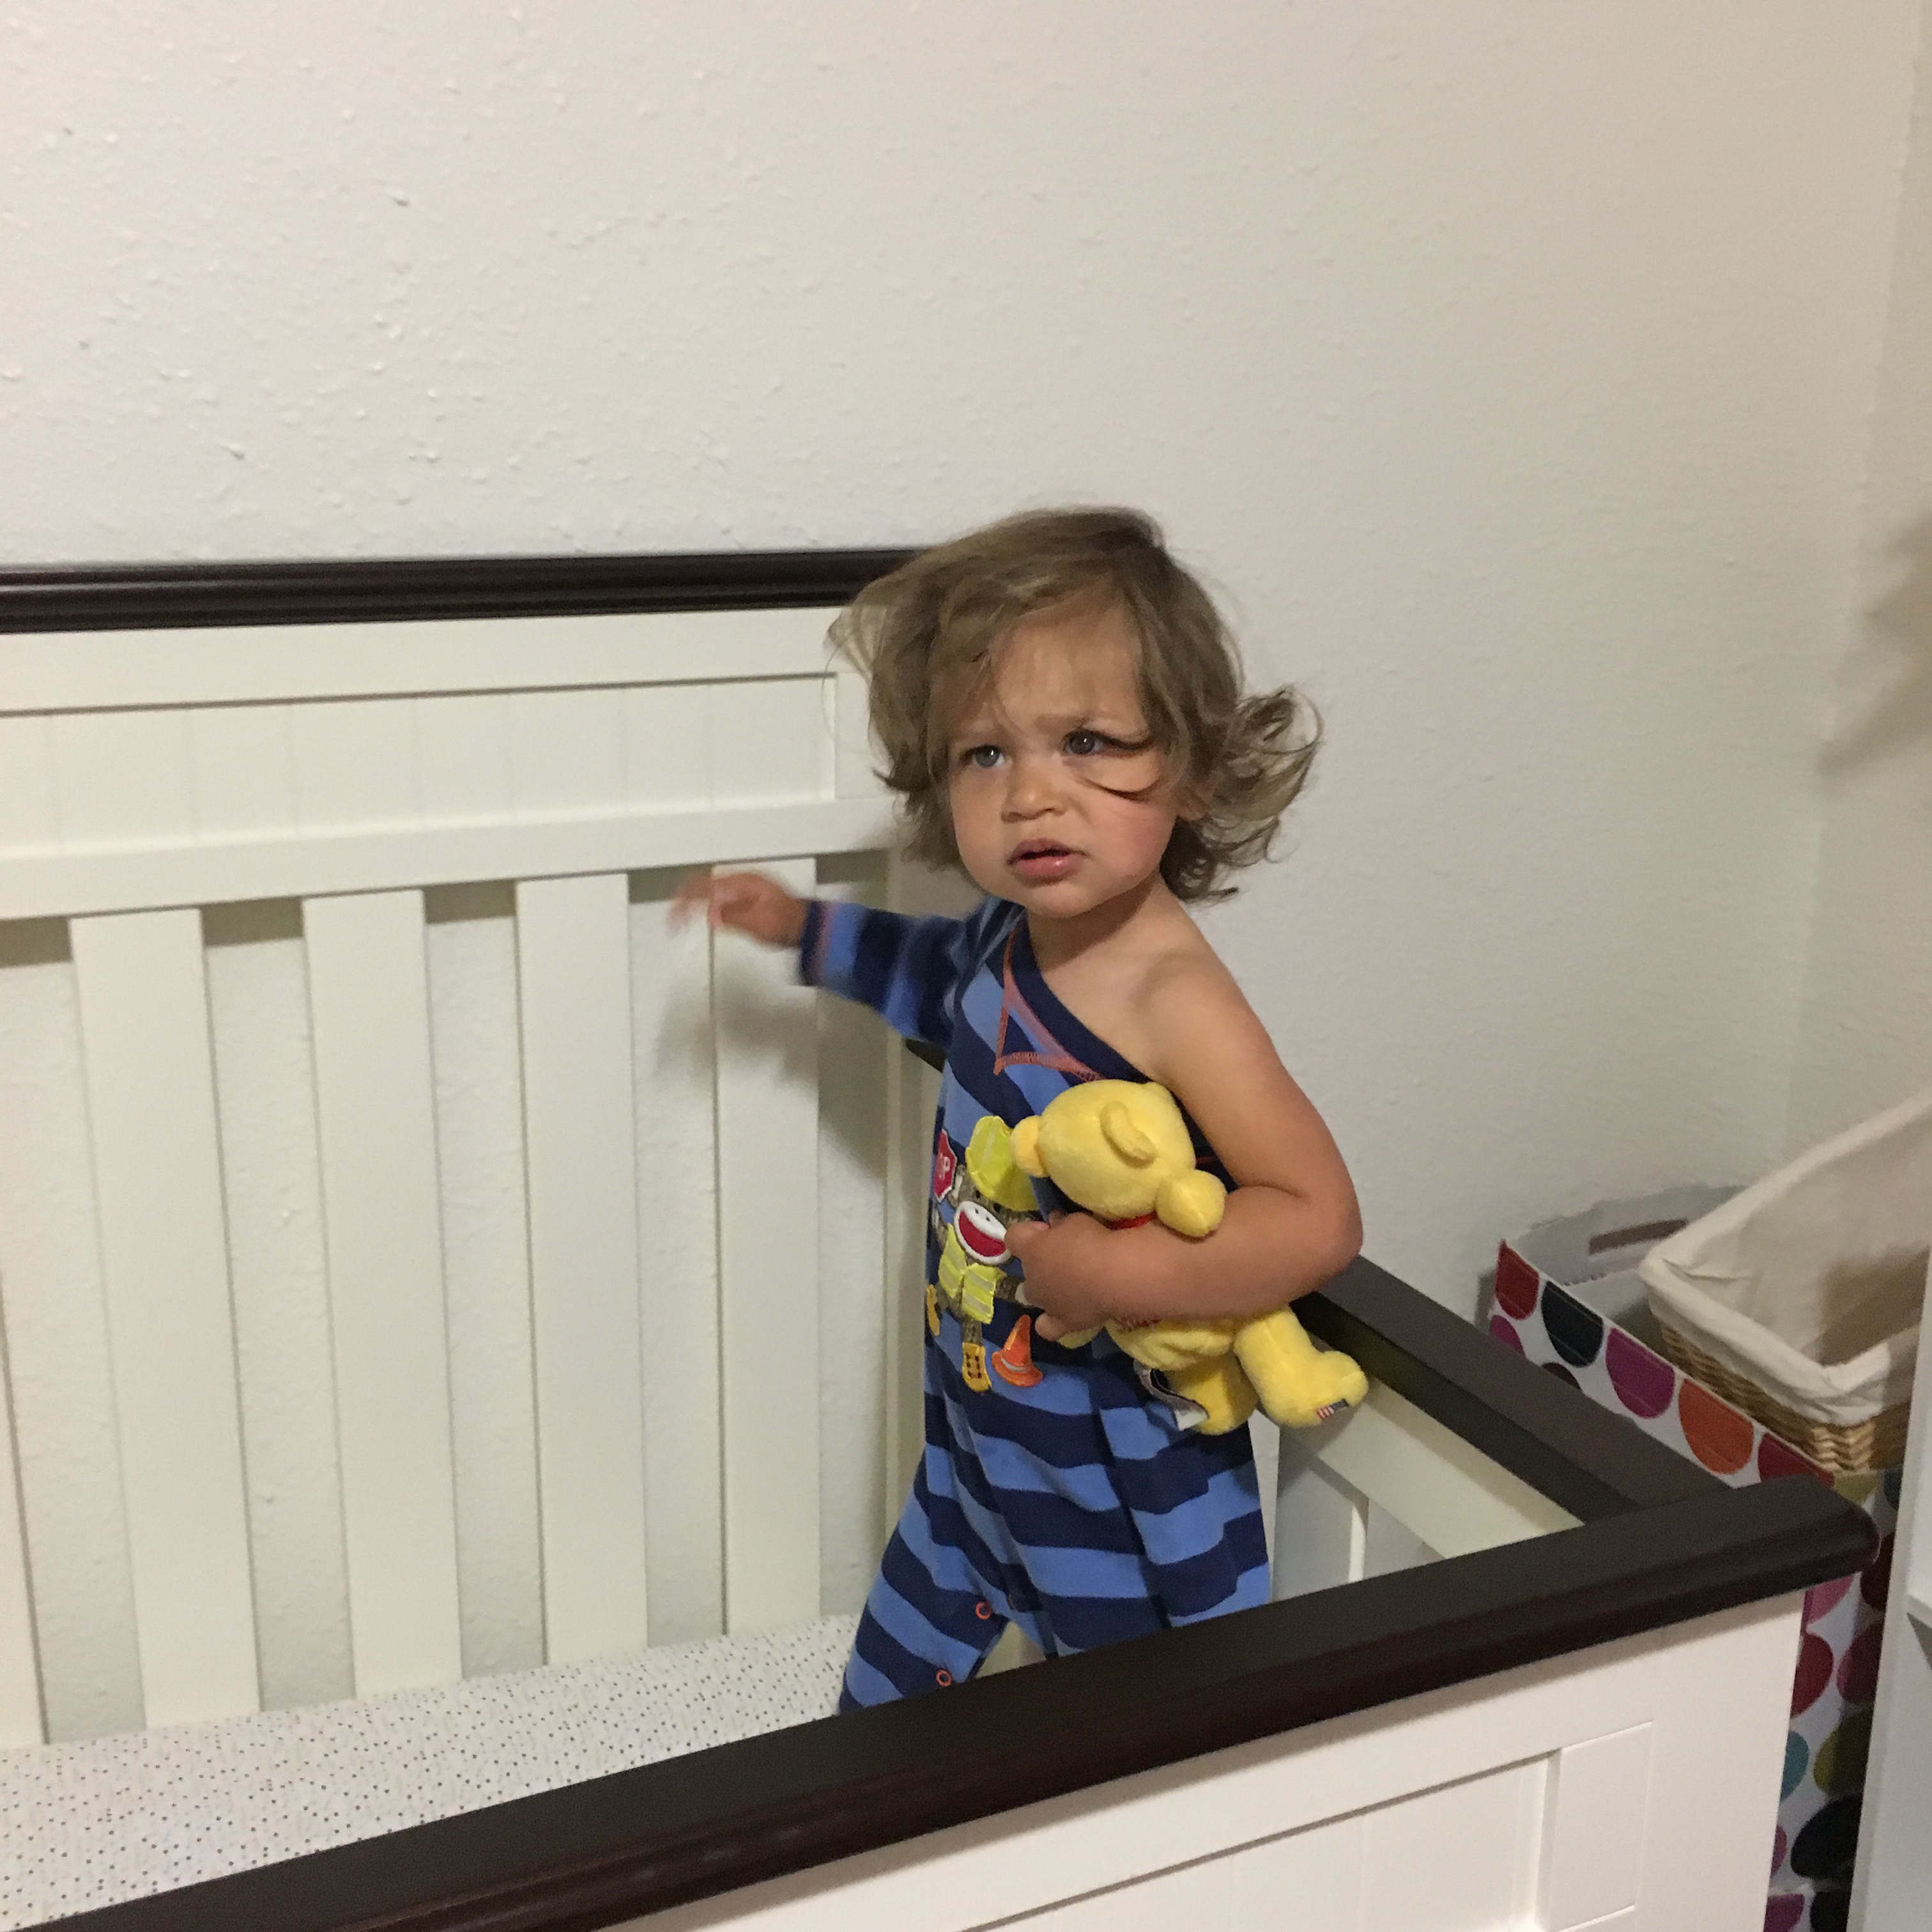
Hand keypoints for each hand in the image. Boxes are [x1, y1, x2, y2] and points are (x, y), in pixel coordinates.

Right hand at [670, 869, 808, 947]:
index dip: (686, 899)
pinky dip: (705, 901)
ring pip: (710, 887)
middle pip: (704, 883)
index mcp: (743, 883)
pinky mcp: (746, 897)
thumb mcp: (760, 923)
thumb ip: (733, 917)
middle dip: (684, 896)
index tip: (675, 914)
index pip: (706, 886)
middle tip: (672, 915)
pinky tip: (702, 911)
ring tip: (679, 912)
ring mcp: (744, 888)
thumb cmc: (787, 924)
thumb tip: (711, 913)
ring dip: (693, 898)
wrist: (805, 926)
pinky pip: (719, 894)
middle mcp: (742, 881)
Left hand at [1006, 1213, 1122, 1341]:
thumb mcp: (1076, 1221)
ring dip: (1045, 1288)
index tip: (1049, 1229)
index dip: (1029, 1231)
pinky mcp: (1061, 1322)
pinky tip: (1063, 1314)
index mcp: (1030, 1249)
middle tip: (1067, 1255)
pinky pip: (1047, 1328)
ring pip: (1033, 1295)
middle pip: (1026, 1267)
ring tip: (1069, 1284)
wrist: (1113, 1275)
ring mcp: (1044, 1302)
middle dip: (1041, 1260)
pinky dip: (1050, 1322)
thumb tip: (1054, 1222)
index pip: (1013, 1236)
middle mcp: (1031, 1277)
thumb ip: (1061, 1223)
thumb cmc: (1092, 1241)